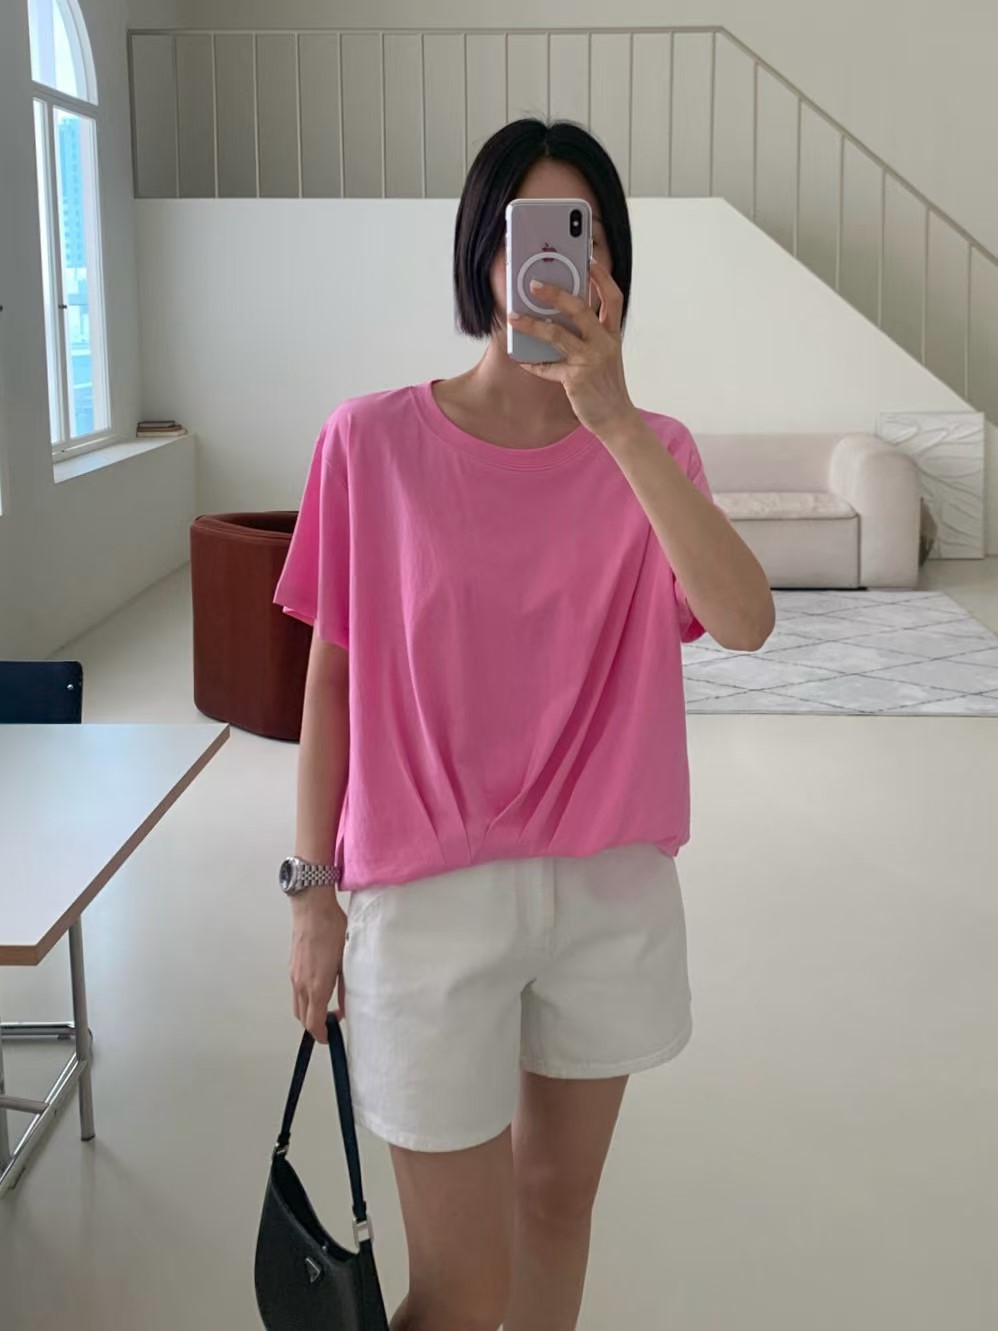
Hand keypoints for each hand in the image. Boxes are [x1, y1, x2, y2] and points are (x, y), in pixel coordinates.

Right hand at [289, 891, 346, 1043]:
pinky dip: (305, 998)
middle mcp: (301, 984)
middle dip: (315, 1026)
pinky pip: (296, 991)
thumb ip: (346, 987)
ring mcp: (294, 975)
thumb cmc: (331, 929)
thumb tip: (346, 1007)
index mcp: (316, 986)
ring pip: (297, 1005)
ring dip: (309, 1012)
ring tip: (327, 1006)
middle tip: (332, 1022)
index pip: (313, 1023)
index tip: (331, 1037)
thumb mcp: (346, 960)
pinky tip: (320, 988)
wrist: (312, 907)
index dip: (322, 1035)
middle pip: (302, 1018)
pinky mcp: (292, 967)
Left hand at [507, 257, 639, 442]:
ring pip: (557, 334)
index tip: (588, 259)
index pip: (612, 298)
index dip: (601, 276)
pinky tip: (522, 359)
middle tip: (533, 284)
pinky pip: (548, 367)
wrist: (616, 418)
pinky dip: (533, 363)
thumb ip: (590, 335)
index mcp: (612, 335)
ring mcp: (590, 360)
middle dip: (555, 293)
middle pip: (580, 309)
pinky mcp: (576, 379)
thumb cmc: (606, 385)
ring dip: (531, 324)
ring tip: (513, 317)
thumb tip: (560, 316)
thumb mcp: (606, 355)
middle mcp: (604, 343)